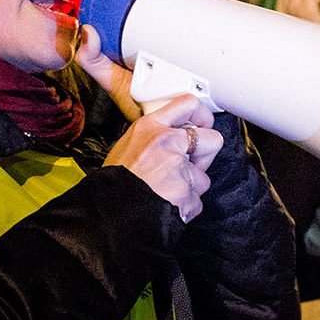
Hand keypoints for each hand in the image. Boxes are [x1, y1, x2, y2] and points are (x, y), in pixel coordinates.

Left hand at [73, 0, 198, 121]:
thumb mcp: (113, 81)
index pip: (141, 0)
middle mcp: (166, 34)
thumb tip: (87, 31)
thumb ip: (93, 61)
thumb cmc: (145, 104)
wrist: (175, 125)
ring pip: (185, 2)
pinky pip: (206, 17)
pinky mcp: (204, 48)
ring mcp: (185, 39)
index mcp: (142, 36)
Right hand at [104, 94, 221, 221]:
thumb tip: (176, 135)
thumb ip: (154, 137)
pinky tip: (167, 205)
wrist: (107, 215)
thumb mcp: (127, 145)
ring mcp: (177, 168)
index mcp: (149, 127)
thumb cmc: (114, 183)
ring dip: (190, 188)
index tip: (204, 125)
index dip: (203, 116)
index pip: (188, 104)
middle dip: (206, 155)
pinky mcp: (185, 193)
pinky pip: (196, 201)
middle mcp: (165, 143)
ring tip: (166, 191)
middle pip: (213, 139)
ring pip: (203, 177)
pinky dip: (185, 207)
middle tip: (190, 165)